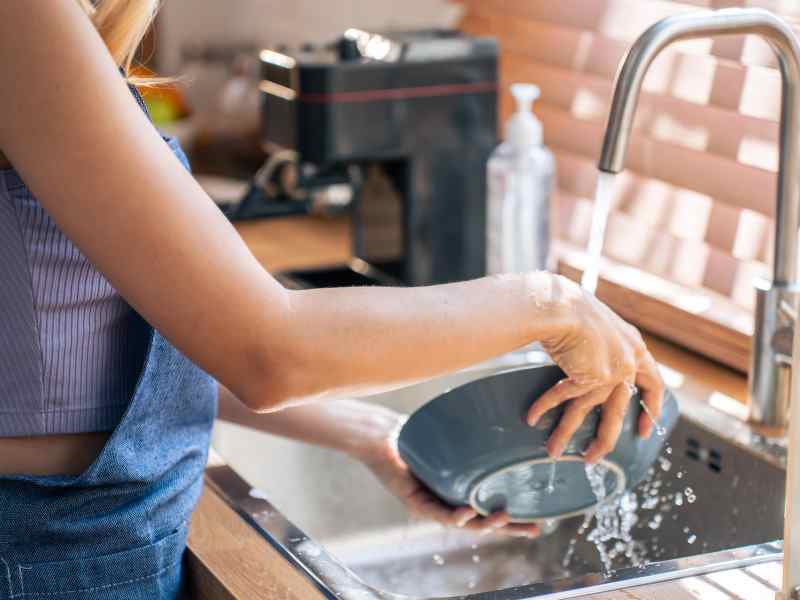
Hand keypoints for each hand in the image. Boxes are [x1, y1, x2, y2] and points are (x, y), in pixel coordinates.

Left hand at [359, 432, 539, 538]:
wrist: (380, 435)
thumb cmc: (414, 434)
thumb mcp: (450, 438)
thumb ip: (473, 437)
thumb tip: (504, 418)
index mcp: (458, 491)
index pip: (489, 507)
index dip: (512, 517)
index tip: (538, 520)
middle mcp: (447, 501)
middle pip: (482, 521)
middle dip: (509, 528)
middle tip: (535, 529)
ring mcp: (432, 504)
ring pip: (463, 522)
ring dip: (485, 523)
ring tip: (504, 519)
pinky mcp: (415, 501)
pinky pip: (438, 513)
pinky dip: (455, 515)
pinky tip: (468, 512)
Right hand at [526, 275, 663, 463]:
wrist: (560, 303)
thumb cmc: (570, 305)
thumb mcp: (594, 323)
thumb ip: (598, 343)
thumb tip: (582, 353)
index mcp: (634, 346)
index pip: (652, 384)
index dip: (650, 409)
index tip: (643, 430)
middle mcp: (628, 361)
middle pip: (618, 410)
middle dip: (605, 438)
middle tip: (595, 455)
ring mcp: (612, 370)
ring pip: (588, 411)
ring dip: (567, 432)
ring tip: (556, 452)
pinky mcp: (590, 376)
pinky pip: (565, 398)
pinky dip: (546, 408)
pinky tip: (533, 418)